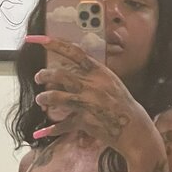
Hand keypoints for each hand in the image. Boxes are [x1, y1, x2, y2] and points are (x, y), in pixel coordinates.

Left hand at [26, 35, 148, 158]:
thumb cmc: (121, 103)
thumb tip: (71, 69)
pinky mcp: (84, 121)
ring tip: (40, 99)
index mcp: (99, 72)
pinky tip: (42, 131)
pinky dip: (52, 129)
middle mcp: (91, 85)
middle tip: (38, 77)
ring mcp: (87, 103)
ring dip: (44, 97)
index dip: (55, 44)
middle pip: (59, 74)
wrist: (133, 126)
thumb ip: (92, 73)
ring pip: (55, 96)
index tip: (39, 39)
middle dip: (43, 75)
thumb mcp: (110, 81)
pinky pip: (63, 124)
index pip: (74, 52)